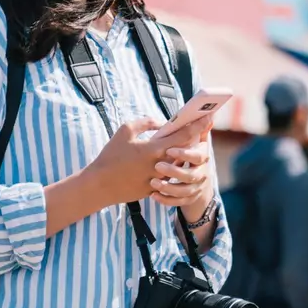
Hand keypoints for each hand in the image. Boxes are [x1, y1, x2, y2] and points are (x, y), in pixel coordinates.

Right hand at [83, 118, 202, 206]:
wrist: (100, 185)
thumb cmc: (110, 156)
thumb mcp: (125, 131)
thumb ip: (146, 123)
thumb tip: (162, 123)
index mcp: (154, 149)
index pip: (183, 136)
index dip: (197, 126)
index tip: (207, 118)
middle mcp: (160, 165)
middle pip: (185, 150)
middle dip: (194, 139)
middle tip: (200, 128)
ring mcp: (158, 179)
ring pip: (178, 165)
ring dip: (182, 154)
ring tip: (185, 144)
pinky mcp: (154, 189)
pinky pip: (168, 176)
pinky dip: (171, 167)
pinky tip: (170, 160)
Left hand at [150, 116, 214, 208]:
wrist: (197, 183)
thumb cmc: (193, 155)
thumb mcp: (196, 142)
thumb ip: (196, 130)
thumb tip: (205, 114)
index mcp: (203, 158)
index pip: (198, 156)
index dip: (184, 153)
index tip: (169, 150)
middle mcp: (202, 174)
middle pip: (190, 175)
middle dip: (174, 171)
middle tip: (157, 166)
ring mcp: (195, 188)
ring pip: (183, 191)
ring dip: (168, 187)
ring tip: (153, 182)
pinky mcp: (187, 199)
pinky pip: (178, 202)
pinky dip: (166, 200)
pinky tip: (154, 195)